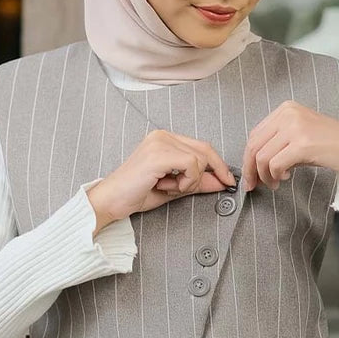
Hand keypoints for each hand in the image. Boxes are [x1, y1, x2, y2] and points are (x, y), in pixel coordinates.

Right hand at [87, 129, 236, 233]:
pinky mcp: (159, 154)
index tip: (227, 180)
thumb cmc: (135, 194)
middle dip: (209, 173)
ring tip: (169, 188)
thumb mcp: (174, 188)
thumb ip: (197, 182)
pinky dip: (186, 181)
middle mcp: (162, 135)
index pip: (201, 146)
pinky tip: (168, 187)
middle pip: (204, 150)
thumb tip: (221, 181)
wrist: (111, 201)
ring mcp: (160, 143)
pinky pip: (191, 165)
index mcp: (164, 139)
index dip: (217, 164)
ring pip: (199, 160)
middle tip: (204, 188)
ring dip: (190, 181)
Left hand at [241, 100, 338, 191]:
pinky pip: (275, 164)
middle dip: (250, 169)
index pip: (255, 135)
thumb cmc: (332, 146)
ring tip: (274, 183)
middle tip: (253, 185)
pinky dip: (275, 176)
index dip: (248, 158)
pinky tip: (286, 178)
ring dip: (264, 176)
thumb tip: (254, 163)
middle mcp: (288, 114)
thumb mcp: (300, 137)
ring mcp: (295, 127)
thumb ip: (277, 143)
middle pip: (254, 145)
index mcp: (286, 109)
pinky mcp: (303, 143)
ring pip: (262, 157)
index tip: (250, 175)